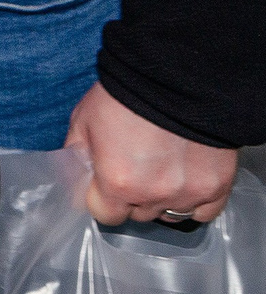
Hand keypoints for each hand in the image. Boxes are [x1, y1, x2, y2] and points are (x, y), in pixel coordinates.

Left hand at [66, 80, 237, 224]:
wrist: (175, 78)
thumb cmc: (126, 95)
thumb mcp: (83, 121)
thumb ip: (78, 156)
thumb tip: (77, 177)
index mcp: (117, 182)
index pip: (105, 214)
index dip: (102, 199)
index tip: (104, 185)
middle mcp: (153, 194)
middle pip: (138, 214)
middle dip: (132, 195)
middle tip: (134, 167)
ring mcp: (188, 193)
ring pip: (169, 214)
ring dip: (162, 199)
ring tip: (161, 171)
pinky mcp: (216, 186)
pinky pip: (204, 212)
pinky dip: (193, 202)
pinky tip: (185, 182)